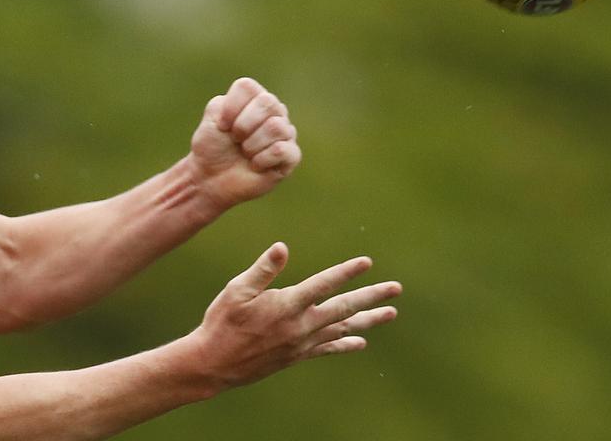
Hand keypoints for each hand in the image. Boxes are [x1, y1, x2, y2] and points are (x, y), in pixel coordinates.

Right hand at [187, 242, 401, 390]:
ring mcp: (302, 343)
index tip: (366, 262)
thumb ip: (263, 269)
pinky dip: (346, 343)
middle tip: (395, 289)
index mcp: (287, 305)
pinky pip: (328, 349)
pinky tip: (360, 341)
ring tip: (390, 313)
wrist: (215, 364)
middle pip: (344, 308)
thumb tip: (282, 247)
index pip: (324, 284)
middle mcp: (300, 325)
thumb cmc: (222, 322)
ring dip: (368, 320)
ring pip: (342, 328)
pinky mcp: (297, 355)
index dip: (346, 272)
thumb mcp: (236, 290)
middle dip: (371, 297)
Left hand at [188, 77, 300, 209]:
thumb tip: (249, 109)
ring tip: (245, 153)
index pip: (247, 87)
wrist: (211, 178)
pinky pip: (281, 150)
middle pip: (267, 102)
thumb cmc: (212, 146)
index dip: (230, 108)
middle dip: (243, 125)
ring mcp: (285, 133)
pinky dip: (261, 160)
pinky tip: (256, 165)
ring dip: (251, 144)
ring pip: (276, 126)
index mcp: (254, 98)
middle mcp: (274, 111)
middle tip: (235, 139)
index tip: (222, 125)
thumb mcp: (211, 119)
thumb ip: (225, 103)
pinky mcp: (291, 156)